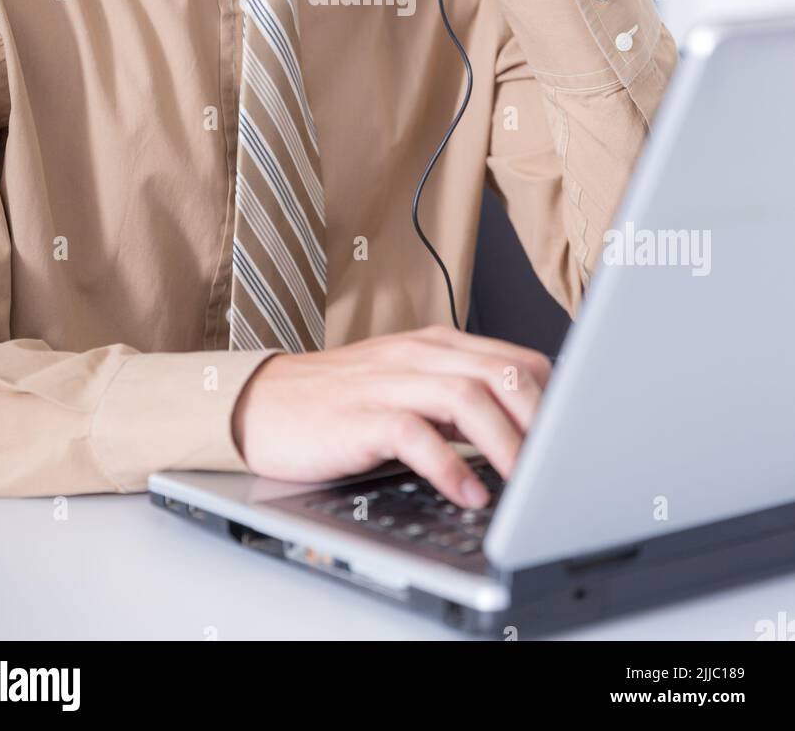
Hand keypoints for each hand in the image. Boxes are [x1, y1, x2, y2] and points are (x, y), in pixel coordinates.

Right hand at [231, 324, 551, 508]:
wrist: (263, 403)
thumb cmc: (340, 402)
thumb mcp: (410, 387)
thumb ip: (461, 399)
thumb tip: (525, 429)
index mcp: (438, 345)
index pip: (518, 359)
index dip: (556, 400)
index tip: (577, 440)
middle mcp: (419, 355)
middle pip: (502, 374)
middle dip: (543, 423)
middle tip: (562, 468)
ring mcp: (389, 381)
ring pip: (467, 398)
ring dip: (506, 445)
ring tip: (527, 485)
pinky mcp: (360, 415)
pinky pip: (415, 435)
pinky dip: (449, 468)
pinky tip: (468, 495)